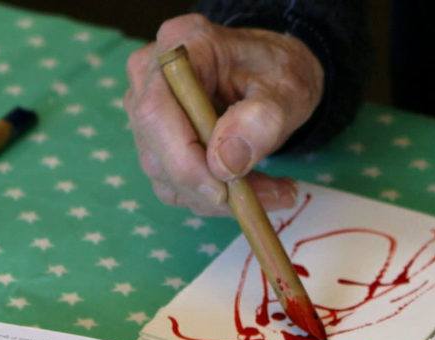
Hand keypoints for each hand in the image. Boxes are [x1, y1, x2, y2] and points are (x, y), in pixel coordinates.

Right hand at [124, 14, 323, 214]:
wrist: (271, 73)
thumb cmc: (277, 72)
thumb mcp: (287, 90)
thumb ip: (261, 120)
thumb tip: (224, 164)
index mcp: (180, 44)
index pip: (156, 111)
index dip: (183, 159)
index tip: (226, 189)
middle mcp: (149, 75)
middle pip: (156, 149)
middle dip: (211, 187)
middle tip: (273, 195)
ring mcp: (147, 111)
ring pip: (166, 176)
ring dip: (221, 199)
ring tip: (277, 191)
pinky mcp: (156, 143)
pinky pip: (176, 186)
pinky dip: (217, 199)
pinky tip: (255, 190)